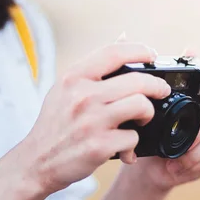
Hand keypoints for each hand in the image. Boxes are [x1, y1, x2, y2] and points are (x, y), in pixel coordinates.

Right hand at [20, 42, 171, 194]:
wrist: (37, 161)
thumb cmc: (56, 123)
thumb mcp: (66, 88)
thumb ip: (95, 65)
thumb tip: (124, 37)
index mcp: (74, 77)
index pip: (114, 52)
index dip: (140, 50)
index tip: (151, 55)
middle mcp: (82, 96)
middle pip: (138, 81)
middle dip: (157, 86)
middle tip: (161, 91)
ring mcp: (91, 121)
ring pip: (141, 106)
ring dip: (148, 114)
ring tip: (141, 120)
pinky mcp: (99, 146)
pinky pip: (134, 137)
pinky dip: (133, 144)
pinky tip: (124, 147)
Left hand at [121, 49, 199, 192]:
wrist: (146, 162)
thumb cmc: (143, 126)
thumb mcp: (135, 99)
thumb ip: (133, 69)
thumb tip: (123, 34)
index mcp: (196, 91)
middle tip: (185, 138)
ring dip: (197, 148)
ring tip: (176, 156)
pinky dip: (197, 162)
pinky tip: (180, 166)